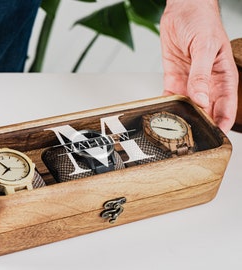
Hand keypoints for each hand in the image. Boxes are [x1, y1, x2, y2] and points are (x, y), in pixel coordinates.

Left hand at [160, 0, 237, 132]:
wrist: (182, 10)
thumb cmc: (202, 21)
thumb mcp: (205, 47)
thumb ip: (201, 74)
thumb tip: (201, 98)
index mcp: (222, 76)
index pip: (226, 106)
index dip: (223, 122)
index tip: (216, 136)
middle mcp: (207, 83)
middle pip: (206, 110)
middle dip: (201, 124)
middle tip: (192, 137)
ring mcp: (190, 82)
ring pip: (188, 107)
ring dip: (183, 117)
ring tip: (176, 129)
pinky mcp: (174, 79)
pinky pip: (171, 97)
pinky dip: (168, 106)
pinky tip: (165, 114)